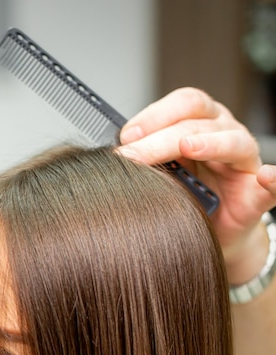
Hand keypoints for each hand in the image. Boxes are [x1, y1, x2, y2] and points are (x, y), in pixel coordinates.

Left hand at [118, 88, 275, 281]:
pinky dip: (272, 179)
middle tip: (132, 155)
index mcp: (200, 122)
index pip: (182, 104)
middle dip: (161, 136)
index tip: (125, 136)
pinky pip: (272, 184)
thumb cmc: (186, 196)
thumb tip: (111, 156)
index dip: (154, 115)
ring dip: (208, 142)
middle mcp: (224, 133)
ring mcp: (243, 160)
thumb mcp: (162, 173)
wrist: (212, 232)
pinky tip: (265, 177)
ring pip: (232, 141)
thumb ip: (146, 160)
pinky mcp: (258, 192)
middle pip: (197, 121)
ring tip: (188, 147)